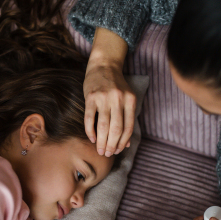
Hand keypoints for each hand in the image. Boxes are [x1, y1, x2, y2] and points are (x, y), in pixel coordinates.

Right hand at [84, 27, 134, 155]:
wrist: (104, 65)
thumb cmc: (117, 85)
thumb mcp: (127, 100)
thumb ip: (128, 120)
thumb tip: (127, 144)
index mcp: (130, 101)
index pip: (128, 128)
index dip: (123, 142)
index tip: (118, 151)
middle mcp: (118, 99)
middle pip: (116, 130)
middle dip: (112, 145)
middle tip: (107, 154)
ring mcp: (104, 98)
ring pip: (103, 126)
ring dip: (102, 142)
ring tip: (100, 150)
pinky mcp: (90, 97)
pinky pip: (90, 119)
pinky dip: (90, 131)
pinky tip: (92, 139)